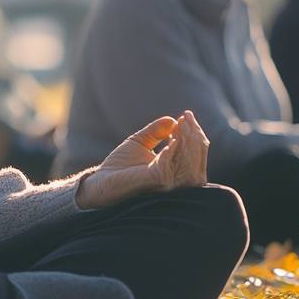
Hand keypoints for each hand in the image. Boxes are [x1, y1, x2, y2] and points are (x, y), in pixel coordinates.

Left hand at [76, 111, 208, 209]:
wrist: (102, 181)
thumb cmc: (121, 166)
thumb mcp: (140, 142)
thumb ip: (156, 131)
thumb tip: (173, 119)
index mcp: (176, 174)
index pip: (196, 155)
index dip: (194, 134)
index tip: (187, 115)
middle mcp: (177, 182)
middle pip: (197, 158)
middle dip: (194, 135)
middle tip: (186, 117)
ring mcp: (170, 184)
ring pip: (190, 160)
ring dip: (187, 139)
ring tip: (182, 124)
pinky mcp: (159, 182)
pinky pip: (172, 163)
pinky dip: (175, 149)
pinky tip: (173, 137)